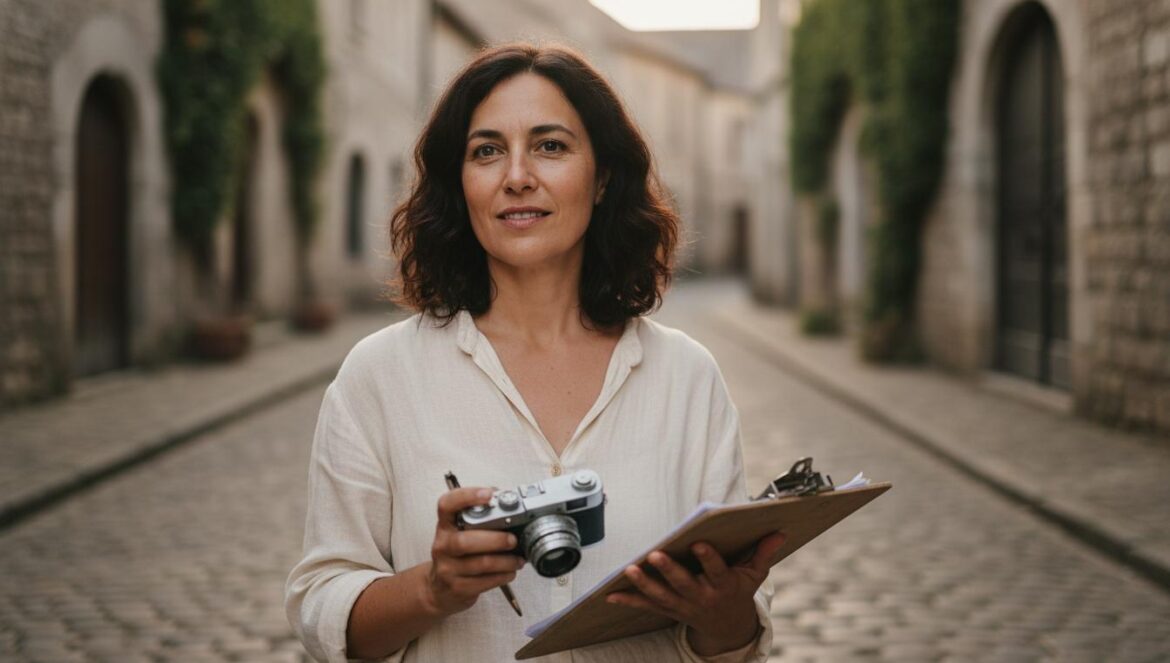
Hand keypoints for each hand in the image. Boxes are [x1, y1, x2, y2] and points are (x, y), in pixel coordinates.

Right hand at [423, 487, 525, 616]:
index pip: (447, 505)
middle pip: (464, 541)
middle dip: (495, 540)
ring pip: (480, 564)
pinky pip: (485, 582)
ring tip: (518, 559)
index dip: (467, 497)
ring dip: (505, 561)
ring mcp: (448, 569)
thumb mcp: (460, 533)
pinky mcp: (458, 588)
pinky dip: (503, 575)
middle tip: (513, 539)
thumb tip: (508, 501)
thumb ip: (479, 518)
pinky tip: (510, 571)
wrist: (439, 589)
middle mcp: (443, 546)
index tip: (489, 494)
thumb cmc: (457, 556)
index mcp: (445, 526)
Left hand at [605, 531, 786, 655]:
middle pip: (684, 584)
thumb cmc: (739, 591)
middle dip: (669, 570)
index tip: (699, 543)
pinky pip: (647, 606)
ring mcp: (684, 606)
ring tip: (630, 570)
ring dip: (644, 584)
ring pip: (662, 595)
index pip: (716, 571)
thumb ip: (763, 553)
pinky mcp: (669, 610)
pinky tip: (611, 594)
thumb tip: (779, 532)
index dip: (708, 558)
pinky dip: (629, 600)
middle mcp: (702, 597)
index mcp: (724, 586)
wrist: (728, 627)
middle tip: (655, 555)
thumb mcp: (755, 575)